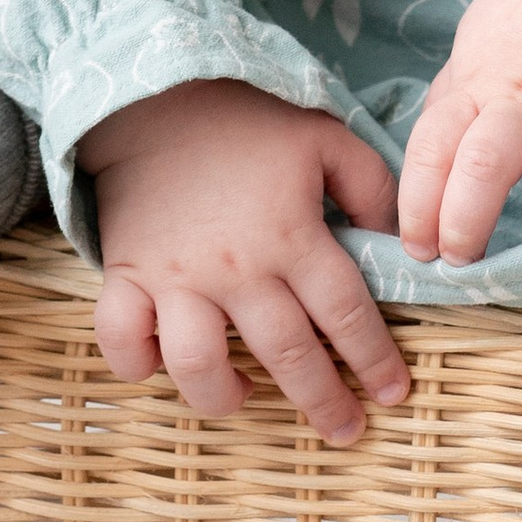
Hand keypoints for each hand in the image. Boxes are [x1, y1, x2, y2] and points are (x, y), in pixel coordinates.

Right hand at [80, 78, 409, 446]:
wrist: (159, 91)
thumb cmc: (249, 119)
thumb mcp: (325, 137)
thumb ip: (372, 187)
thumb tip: (399, 245)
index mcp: (291, 234)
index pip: (344, 314)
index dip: (374, 360)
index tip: (392, 392)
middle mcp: (237, 267)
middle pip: (286, 355)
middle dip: (323, 402)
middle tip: (346, 430)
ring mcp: (177, 277)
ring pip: (199, 367)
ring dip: (226, 399)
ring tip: (247, 399)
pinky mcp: (127, 274)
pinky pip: (122, 340)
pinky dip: (138, 364)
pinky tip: (162, 365)